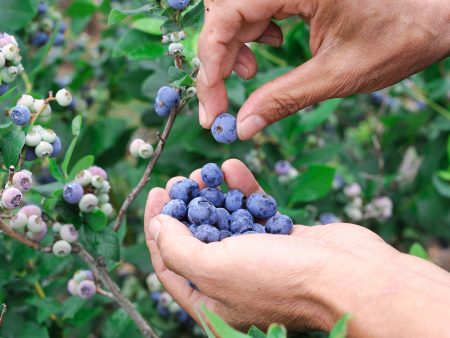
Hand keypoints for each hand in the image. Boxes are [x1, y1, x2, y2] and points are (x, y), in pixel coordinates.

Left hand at [144, 159, 449, 335]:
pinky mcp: (280, 238)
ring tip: (203, 172)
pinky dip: (242, 190)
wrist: (348, 275)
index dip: (157, 230)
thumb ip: (178, 250)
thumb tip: (158, 227)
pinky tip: (232, 168)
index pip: (170, 266)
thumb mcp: (214, 269)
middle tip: (179, 181)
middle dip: (186, 208)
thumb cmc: (278, 279)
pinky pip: (254, 211)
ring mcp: (258, 260)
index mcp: (212, 305)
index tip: (158, 195)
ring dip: (213, 196)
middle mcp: (233, 285)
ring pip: (225, 223)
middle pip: (196, 241)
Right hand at [196, 0, 449, 138]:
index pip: (225, 17)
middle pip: (225, 10)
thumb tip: (243, 127)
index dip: (210, 65)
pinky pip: (259, 3)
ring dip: (234, 44)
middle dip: (218, 57)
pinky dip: (255, 30)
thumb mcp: (338, 74)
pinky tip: (271, 46)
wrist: (440, 10)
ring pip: (237, 7)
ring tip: (248, 74)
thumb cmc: (401, 35)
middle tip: (224, 100)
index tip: (212, 109)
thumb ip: (284, 99)